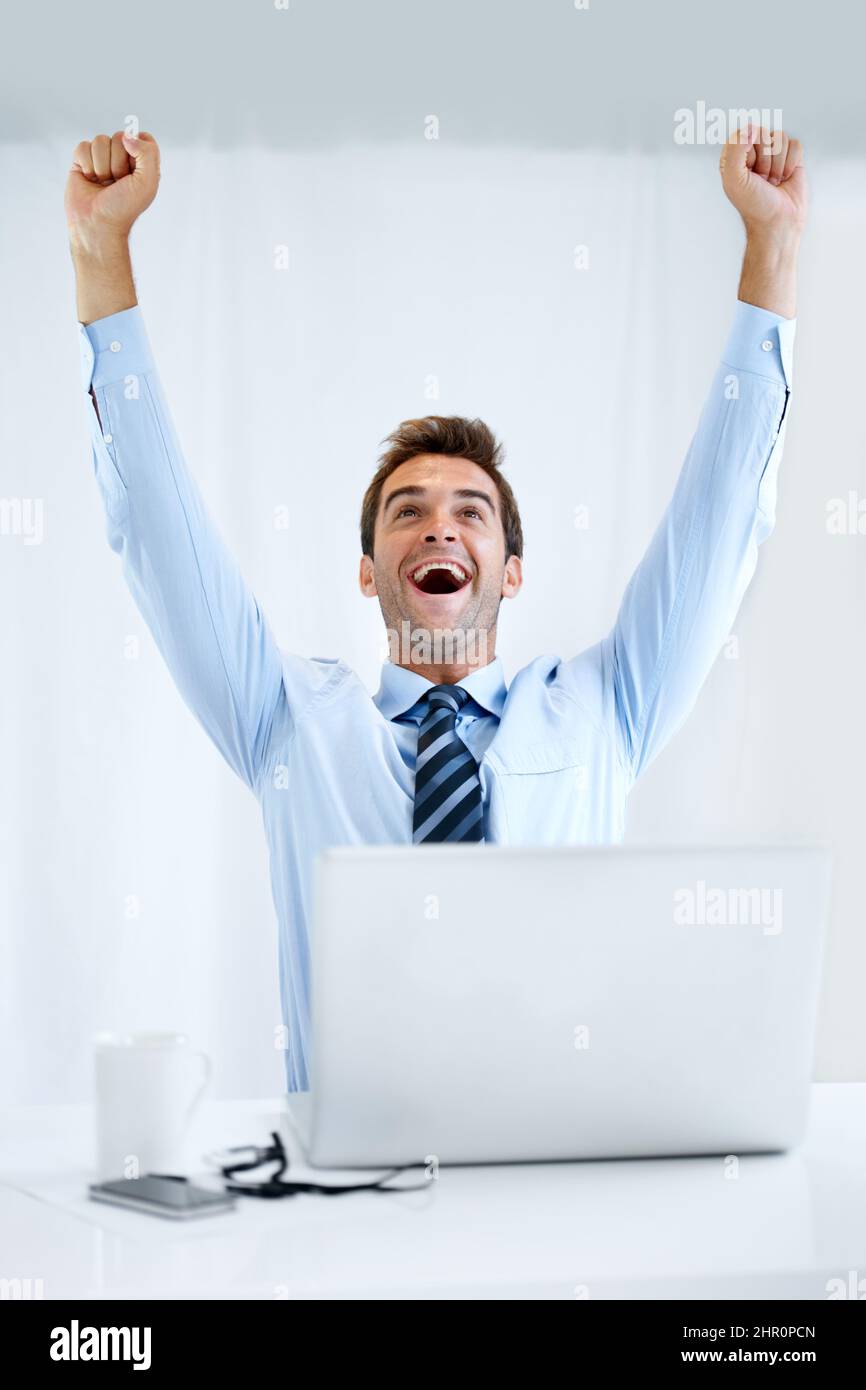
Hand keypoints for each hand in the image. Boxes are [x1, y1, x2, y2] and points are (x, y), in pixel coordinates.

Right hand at [65, 130, 159, 251]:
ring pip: (100, 140)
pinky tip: (89, 180)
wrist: (98, 225)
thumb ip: (148, 153)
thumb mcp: (147, 182)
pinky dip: (87, 164)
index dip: (137, 150)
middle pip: (119, 137)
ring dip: (102, 166)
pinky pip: (83, 146)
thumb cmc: (124, 208)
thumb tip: (127, 135)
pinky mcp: (82, 161)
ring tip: (103, 183)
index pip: (142, 137)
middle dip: (118, 162)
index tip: (134, 170)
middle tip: (117, 183)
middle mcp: (122, 159)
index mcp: (141, 164)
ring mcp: (101, 159)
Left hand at [720, 126, 807, 240]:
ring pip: (780, 138)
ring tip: (773, 181)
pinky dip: (792, 163)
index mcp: (734, 156)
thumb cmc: (754, 205)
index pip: (744, 134)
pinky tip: (785, 178)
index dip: (749, 152)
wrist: (778, 222)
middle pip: (764, 133)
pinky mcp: (791, 158)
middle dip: (765, 159)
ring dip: (778, 164)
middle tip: (762, 180)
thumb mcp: (734, 179)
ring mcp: (773, 155)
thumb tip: (752, 127)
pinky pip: (795, 144)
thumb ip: (735, 149)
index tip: (748, 172)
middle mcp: (753, 153)